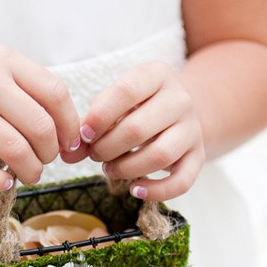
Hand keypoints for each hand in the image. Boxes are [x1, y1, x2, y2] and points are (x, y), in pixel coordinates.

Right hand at [0, 43, 80, 190]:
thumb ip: (29, 90)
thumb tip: (71, 134)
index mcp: (4, 60)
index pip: (56, 95)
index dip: (70, 126)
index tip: (68, 144)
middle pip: (40, 128)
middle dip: (50, 154)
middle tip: (43, 161)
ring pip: (15, 151)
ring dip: (30, 171)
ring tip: (27, 175)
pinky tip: (4, 183)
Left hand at [62, 61, 204, 199]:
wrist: (179, 111)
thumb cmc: (136, 107)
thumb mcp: (113, 104)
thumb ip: (89, 125)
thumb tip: (68, 154)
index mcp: (156, 75)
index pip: (126, 91)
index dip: (100, 116)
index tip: (84, 134)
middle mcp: (180, 99)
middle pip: (138, 129)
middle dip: (108, 148)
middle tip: (95, 155)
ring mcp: (192, 128)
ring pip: (160, 155)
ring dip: (127, 169)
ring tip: (110, 169)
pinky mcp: (198, 156)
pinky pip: (182, 181)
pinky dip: (157, 191)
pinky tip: (135, 190)